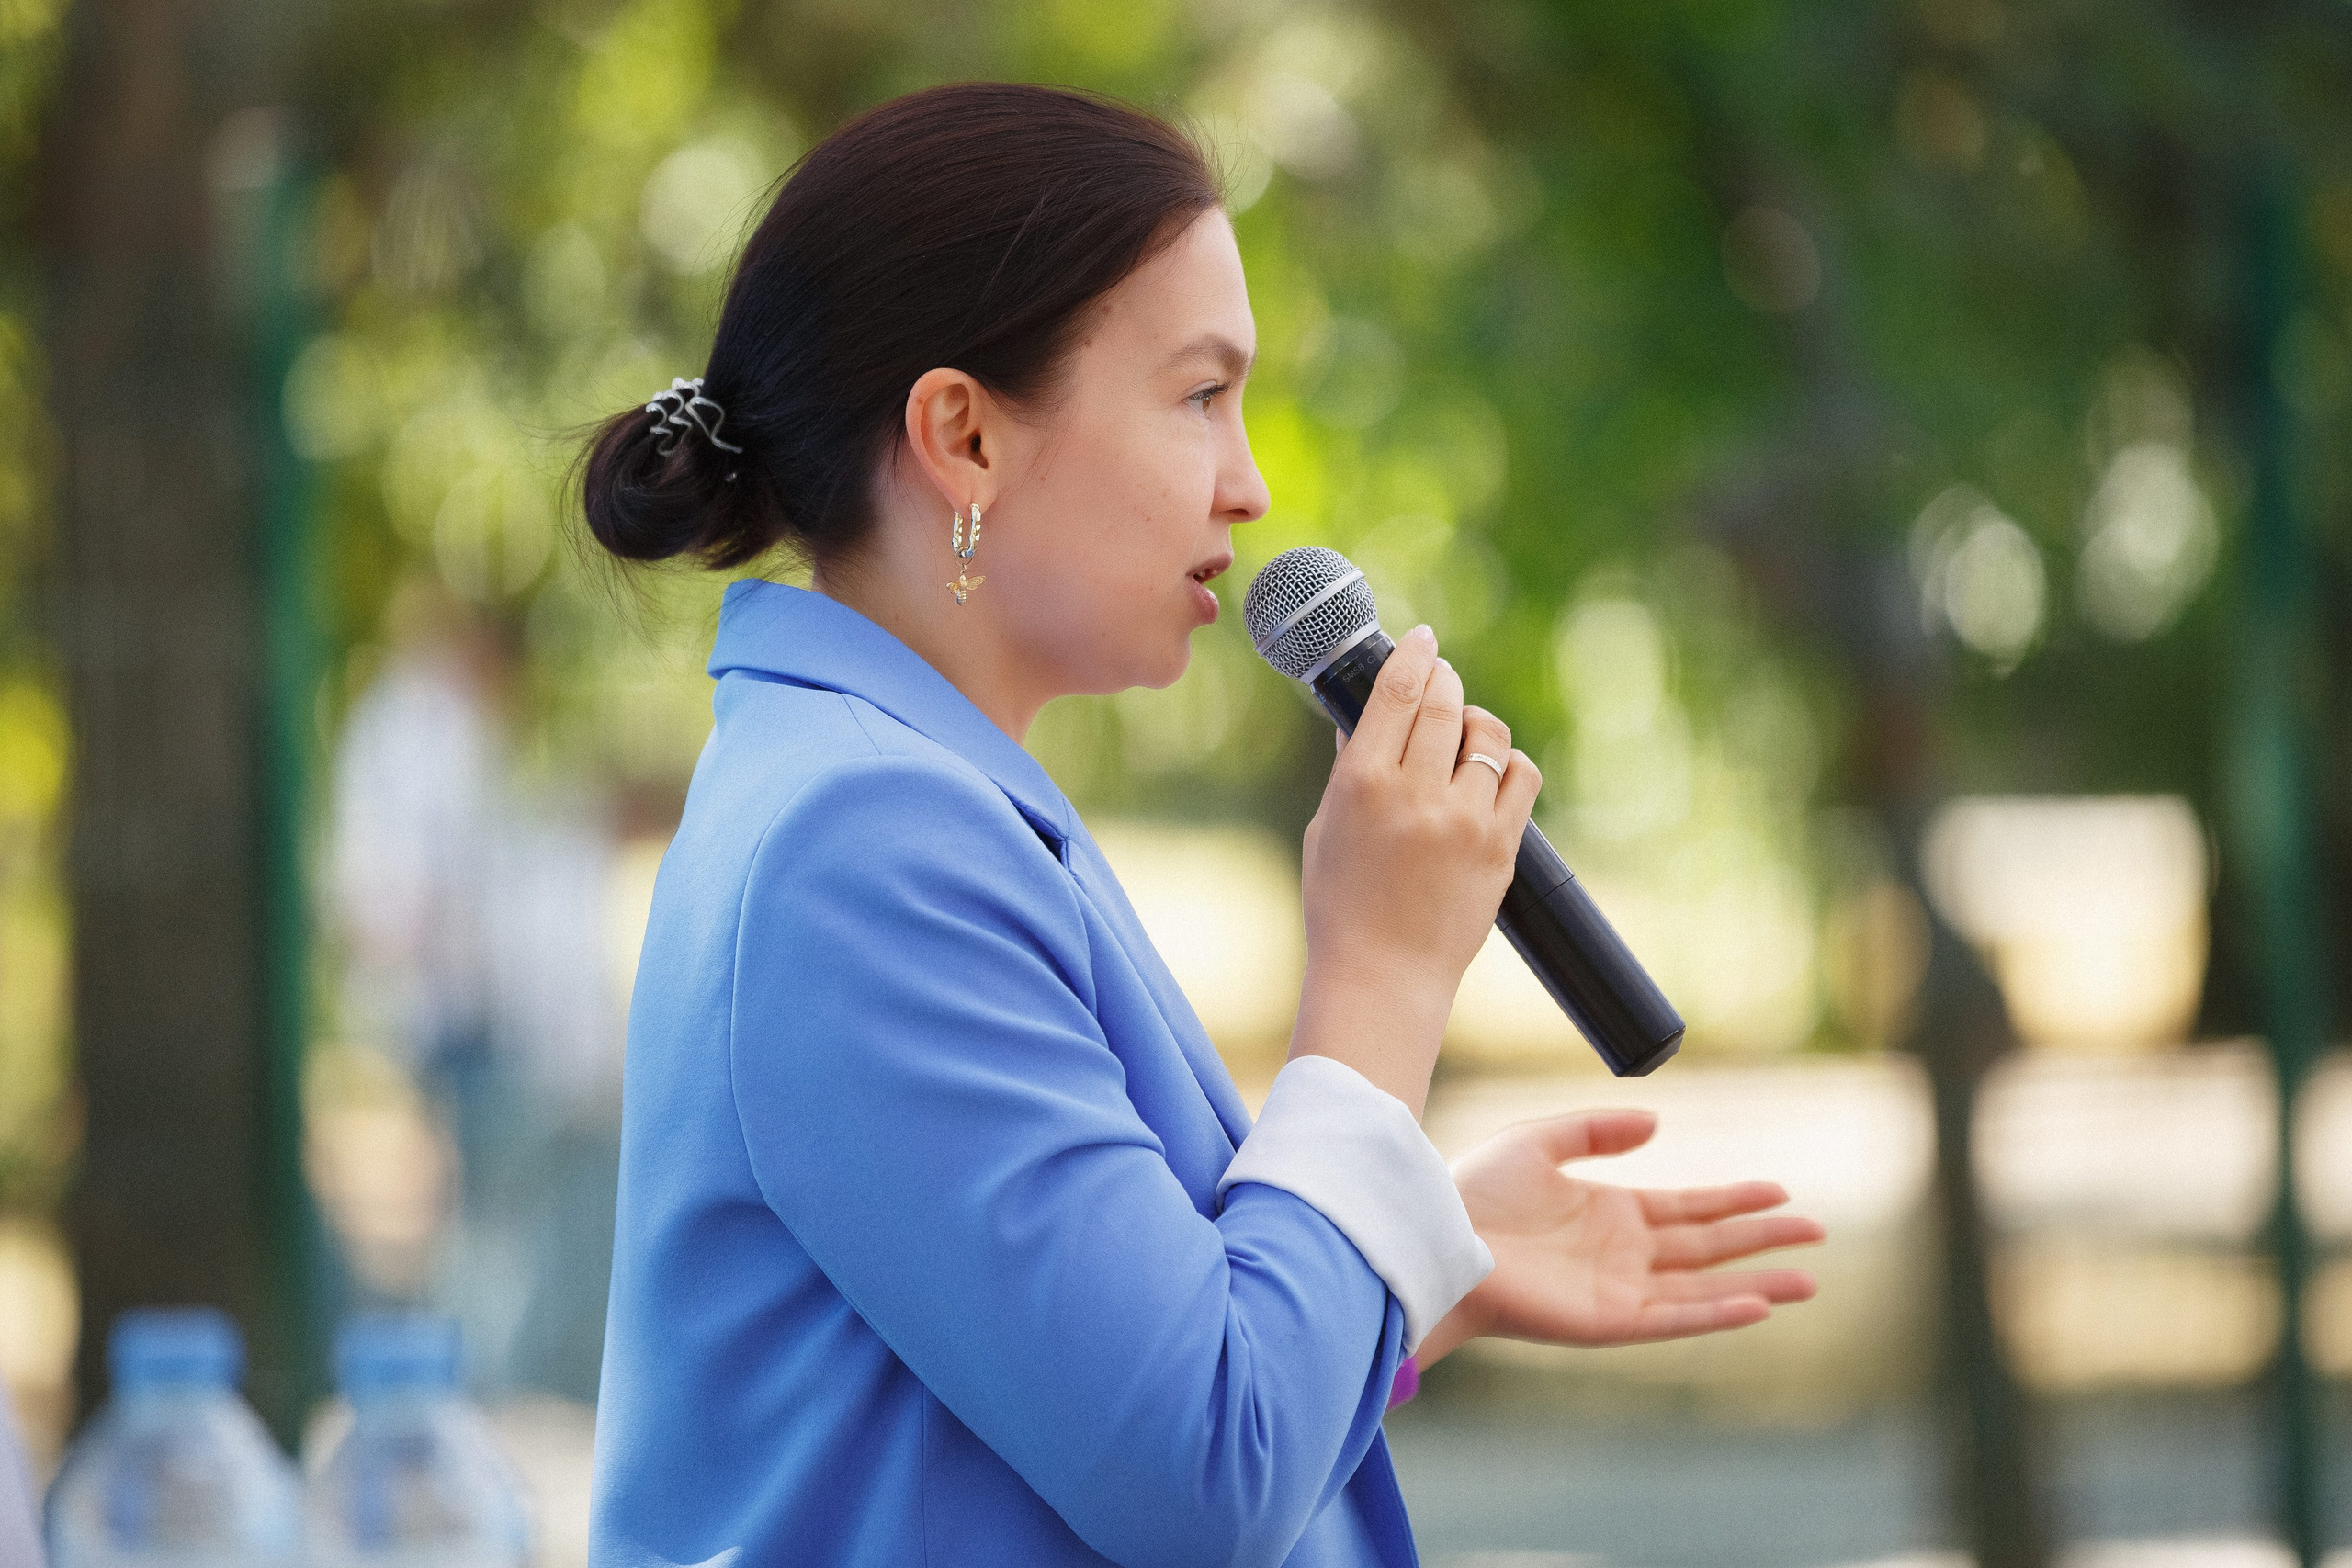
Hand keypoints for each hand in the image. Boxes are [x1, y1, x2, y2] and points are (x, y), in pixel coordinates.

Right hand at [1290, 626, 1539, 1115]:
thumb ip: (1348, 771)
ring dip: (1475, 722)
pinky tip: (1489, 773)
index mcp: (1361, 784)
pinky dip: (1507, 764)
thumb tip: (1365, 721)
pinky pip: (1521, 775)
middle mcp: (1415, 794)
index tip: (1422, 639)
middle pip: (1445, 702)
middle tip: (1441, 679)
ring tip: (1462, 735)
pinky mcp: (1500, 847)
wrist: (1382, 976)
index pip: (1398, 692)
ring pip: (1488, 733)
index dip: (1414, 654)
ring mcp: (1463, 820)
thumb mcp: (1326, 829)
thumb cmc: (1341, 906)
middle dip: (1445, 680)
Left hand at [1415, 1109, 1824, 1367]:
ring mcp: (1620, 1290)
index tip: (1779, 1191)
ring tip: (1808, 1279)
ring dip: (1757, 1282)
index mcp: (1611, 1212)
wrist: (1439, 1238)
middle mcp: (1623, 1254)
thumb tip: (1657, 1123)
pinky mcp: (1608, 1321)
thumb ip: (1595, 1130)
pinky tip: (1756, 1304)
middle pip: (1710, 1245)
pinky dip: (1716, 1313)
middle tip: (1817, 1231)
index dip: (1735, 1200)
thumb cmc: (1475, 1194)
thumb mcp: (1538, 1140)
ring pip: (1705, 1286)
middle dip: (1762, 1238)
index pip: (1689, 1207)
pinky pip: (1674, 1318)